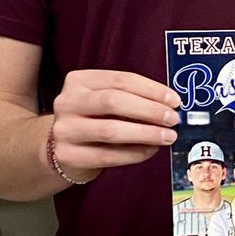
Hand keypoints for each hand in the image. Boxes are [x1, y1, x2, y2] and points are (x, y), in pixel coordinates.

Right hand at [50, 69, 179, 184]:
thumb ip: (132, 98)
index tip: (174, 100)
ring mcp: (65, 130)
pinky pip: (108, 156)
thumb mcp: (105, 100)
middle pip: (113, 102)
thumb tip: (170, 105)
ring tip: (168, 137)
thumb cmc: (93, 119)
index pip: (121, 80)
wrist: (60, 147)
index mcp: (79, 80)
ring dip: (146, 134)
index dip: (151, 90)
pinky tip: (151, 150)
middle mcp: (67, 102)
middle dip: (149, 111)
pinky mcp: (68, 155)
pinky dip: (134, 153)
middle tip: (173, 119)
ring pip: (110, 130)